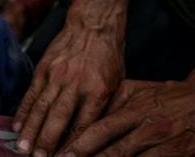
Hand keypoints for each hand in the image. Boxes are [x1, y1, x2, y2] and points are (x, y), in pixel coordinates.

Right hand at [13, 24, 123, 154]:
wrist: (93, 25)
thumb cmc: (108, 57)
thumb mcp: (116, 84)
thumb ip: (102, 109)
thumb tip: (90, 135)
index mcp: (98, 91)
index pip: (84, 125)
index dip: (73, 146)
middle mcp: (75, 85)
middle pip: (59, 119)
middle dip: (47, 142)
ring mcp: (56, 76)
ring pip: (41, 108)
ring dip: (30, 130)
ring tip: (22, 149)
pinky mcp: (43, 68)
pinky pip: (31, 93)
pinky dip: (23, 111)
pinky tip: (16, 126)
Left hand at [60, 76, 194, 155]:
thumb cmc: (164, 96)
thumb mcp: (135, 90)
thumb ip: (110, 102)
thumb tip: (83, 113)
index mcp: (134, 108)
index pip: (101, 129)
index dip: (80, 144)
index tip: (61, 153)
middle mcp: (148, 127)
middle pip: (114, 151)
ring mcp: (165, 144)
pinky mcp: (178, 154)